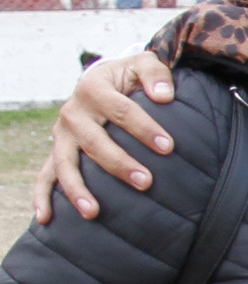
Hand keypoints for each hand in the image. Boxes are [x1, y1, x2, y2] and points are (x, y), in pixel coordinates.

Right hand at [35, 52, 176, 224]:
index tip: (168, 147)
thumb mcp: (144, 64)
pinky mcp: (58, 151)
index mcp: (93, 88)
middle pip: (94, 142)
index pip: (120, 110)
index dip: (144, 128)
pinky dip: (42, 197)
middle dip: (119, 163)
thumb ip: (156, 74)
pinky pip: (45, 175)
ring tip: (94, 212)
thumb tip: (165, 95)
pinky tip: (46, 219)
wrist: (104, 80)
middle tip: (146, 182)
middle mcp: (73, 113)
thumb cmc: (129, 76)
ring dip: (78, 189)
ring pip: (65, 164)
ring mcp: (62, 135)